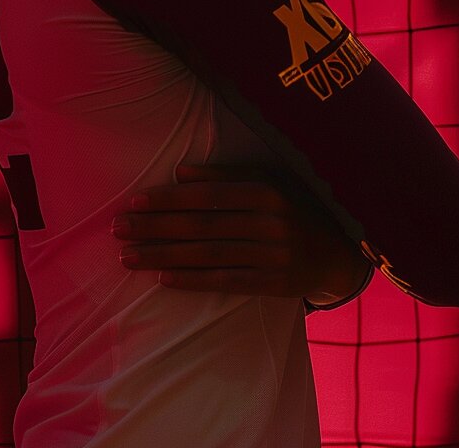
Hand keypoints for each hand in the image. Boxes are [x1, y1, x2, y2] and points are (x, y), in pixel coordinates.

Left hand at [111, 163, 370, 301]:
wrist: (340, 250)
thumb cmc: (294, 205)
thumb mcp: (268, 178)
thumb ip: (225, 175)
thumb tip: (180, 172)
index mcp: (265, 191)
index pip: (206, 197)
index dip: (168, 200)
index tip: (133, 202)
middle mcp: (270, 223)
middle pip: (201, 227)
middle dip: (155, 228)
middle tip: (118, 229)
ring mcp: (274, 256)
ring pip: (208, 256)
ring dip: (164, 256)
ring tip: (128, 256)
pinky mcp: (275, 285)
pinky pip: (227, 282)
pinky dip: (193, 281)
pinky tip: (163, 279)